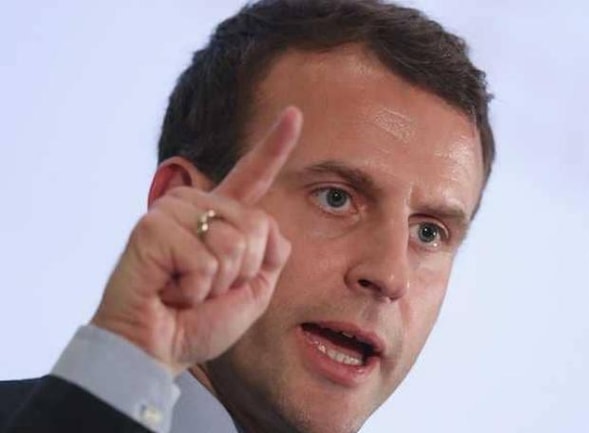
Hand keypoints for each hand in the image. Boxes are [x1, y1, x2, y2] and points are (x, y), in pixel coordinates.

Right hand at [91, 107, 302, 374]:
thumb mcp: (253, 290)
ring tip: (183, 289)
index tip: (294, 113)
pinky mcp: (151, 227)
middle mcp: (196, 206)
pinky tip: (169, 290)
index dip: (275, 145)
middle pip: (257, 226)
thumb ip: (270, 254)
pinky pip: (205, 258)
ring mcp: (172, 212)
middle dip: (240, 272)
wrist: (156, 351)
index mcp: (220, 217)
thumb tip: (271, 224)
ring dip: (217, 282)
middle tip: (202, 289)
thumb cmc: (197, 324)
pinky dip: (196, 288)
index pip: (253, 175)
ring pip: (234, 242)